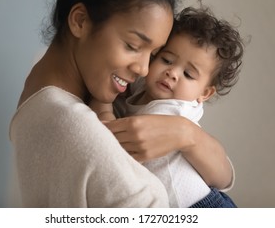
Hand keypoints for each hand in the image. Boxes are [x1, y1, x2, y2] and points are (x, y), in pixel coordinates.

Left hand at [105, 114, 232, 188]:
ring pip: (119, 148)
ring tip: (107, 147)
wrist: (179, 132)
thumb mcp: (142, 117)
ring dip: (113, 148)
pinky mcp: (144, 156)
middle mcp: (135, 134)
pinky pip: (128, 157)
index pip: (110, 127)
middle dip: (105, 139)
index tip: (95, 129)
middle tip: (98, 139)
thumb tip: (105, 124)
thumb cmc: (159, 122)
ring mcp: (139, 146)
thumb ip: (124, 121)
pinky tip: (119, 154)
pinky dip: (122, 155)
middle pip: (112, 138)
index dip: (101, 129)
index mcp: (133, 121)